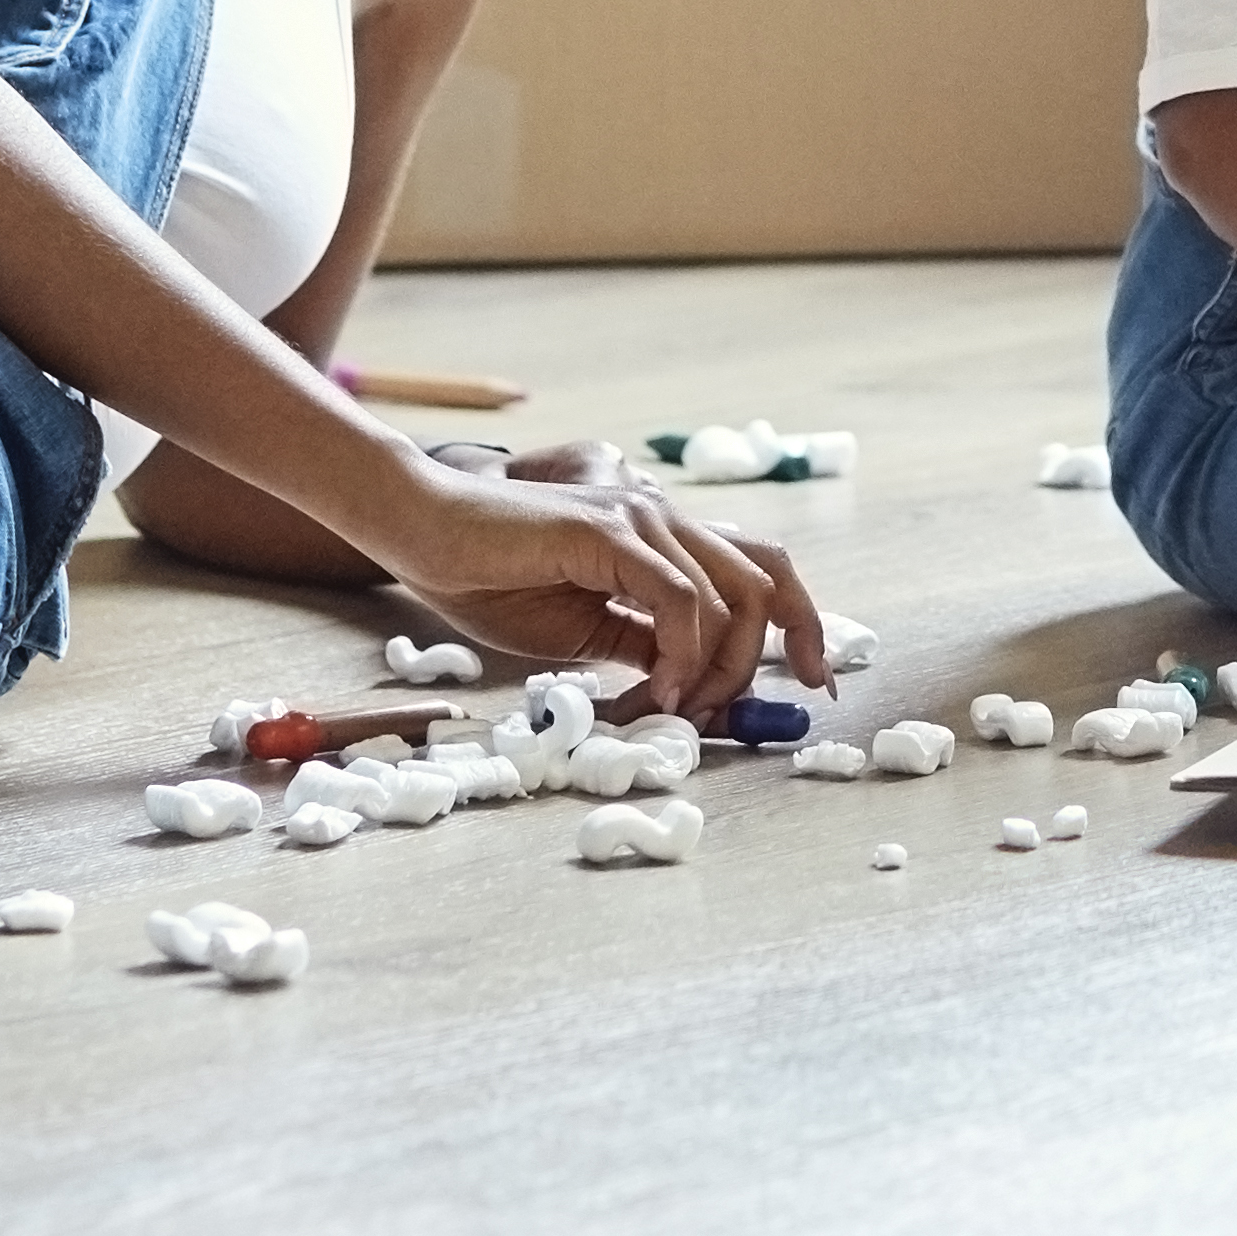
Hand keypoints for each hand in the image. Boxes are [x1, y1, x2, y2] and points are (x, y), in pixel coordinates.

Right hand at [371, 447, 825, 713]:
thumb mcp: (585, 630)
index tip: (813, 684)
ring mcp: (640, 519)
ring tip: (673, 713)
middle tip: (727, 717)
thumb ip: (642, 648)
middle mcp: (665, 521)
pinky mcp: (608, 531)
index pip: (763, 571)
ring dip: (713, 672)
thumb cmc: (490, 580)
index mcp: (665, 542)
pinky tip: (658, 690)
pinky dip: (681, 654)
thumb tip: (690, 691)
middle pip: (766, 583)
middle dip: (771, 658)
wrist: (423, 536)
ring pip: (729, 599)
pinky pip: (678, 599)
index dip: (804, 625)